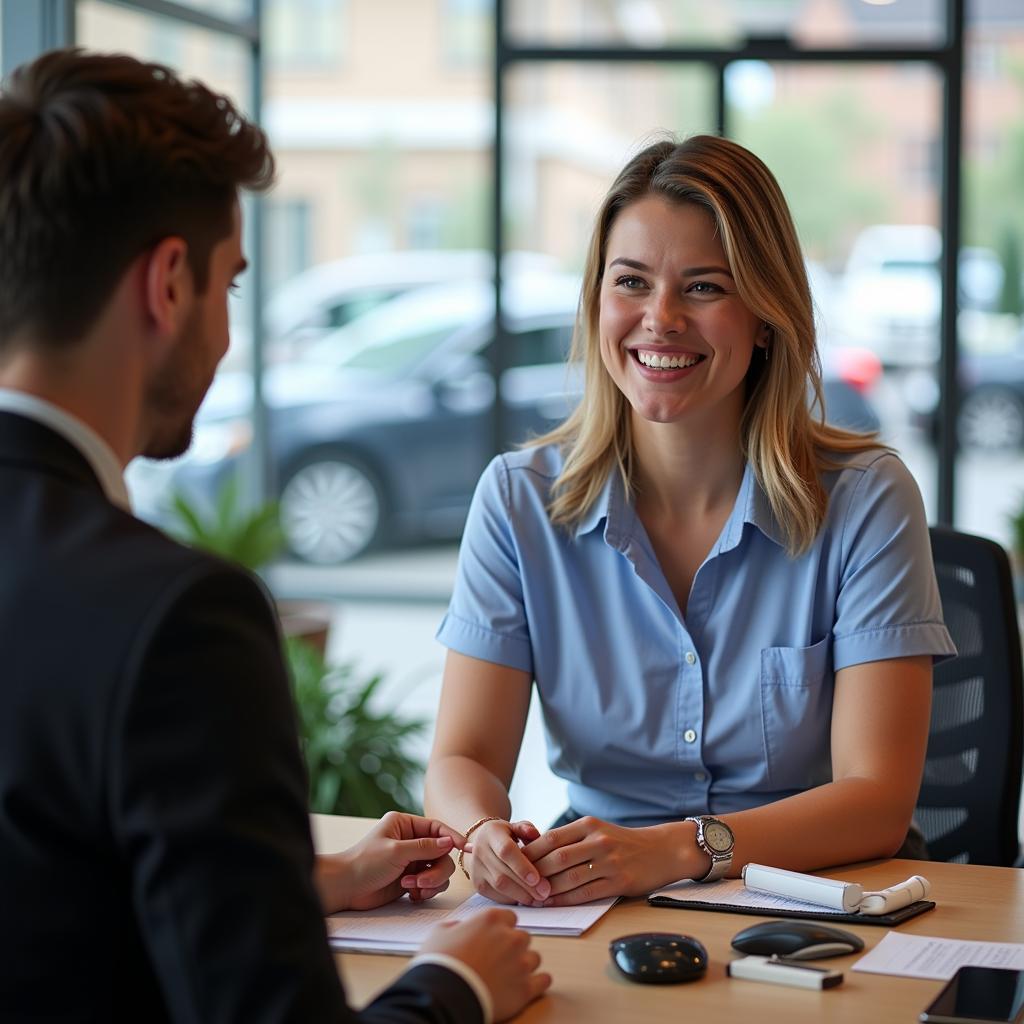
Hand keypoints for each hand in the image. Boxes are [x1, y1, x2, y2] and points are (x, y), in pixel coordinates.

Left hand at [316, 811, 465, 911]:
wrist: (346, 888)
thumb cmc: (365, 863)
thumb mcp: (397, 851)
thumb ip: (426, 847)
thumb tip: (450, 841)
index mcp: (405, 825)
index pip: (437, 828)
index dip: (453, 837)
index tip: (466, 848)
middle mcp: (410, 841)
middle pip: (441, 853)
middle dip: (436, 870)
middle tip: (422, 881)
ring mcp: (411, 861)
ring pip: (438, 870)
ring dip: (430, 881)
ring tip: (411, 887)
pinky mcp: (410, 879)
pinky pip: (430, 884)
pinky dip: (425, 890)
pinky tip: (411, 894)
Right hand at [419, 908, 550, 1020]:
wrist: (444, 995)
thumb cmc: (441, 963)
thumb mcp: (440, 932)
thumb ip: (456, 926)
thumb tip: (460, 929)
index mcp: (492, 920)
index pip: (509, 917)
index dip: (501, 928)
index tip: (496, 937)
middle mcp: (511, 938)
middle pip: (522, 937)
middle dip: (513, 946)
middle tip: (499, 958)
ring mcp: (521, 963)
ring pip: (534, 958)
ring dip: (524, 964)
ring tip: (509, 975)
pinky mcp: (525, 989)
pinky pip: (543, 980)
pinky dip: (538, 982)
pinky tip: (530, 984)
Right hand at [464, 819, 551, 904]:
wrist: (482, 843)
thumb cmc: (506, 835)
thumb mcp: (516, 827)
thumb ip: (526, 829)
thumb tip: (536, 834)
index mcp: (491, 833)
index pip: (506, 851)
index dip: (522, 866)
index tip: (537, 878)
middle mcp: (480, 851)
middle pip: (503, 873)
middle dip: (526, 886)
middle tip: (545, 893)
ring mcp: (476, 869)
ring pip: (499, 887)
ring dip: (521, 895)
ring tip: (539, 899)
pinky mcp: (478, 884)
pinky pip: (496, 896)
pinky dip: (513, 900)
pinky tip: (528, 900)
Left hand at [523, 816, 681, 905]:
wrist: (661, 850)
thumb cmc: (623, 842)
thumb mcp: (597, 830)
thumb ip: (571, 838)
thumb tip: (536, 852)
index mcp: (589, 825)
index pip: (551, 838)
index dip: (530, 853)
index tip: (514, 864)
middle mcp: (598, 840)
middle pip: (556, 858)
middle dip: (534, 874)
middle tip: (518, 885)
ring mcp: (609, 861)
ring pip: (569, 877)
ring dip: (547, 890)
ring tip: (532, 898)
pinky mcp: (619, 881)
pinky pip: (586, 893)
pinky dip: (566, 900)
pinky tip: (553, 904)